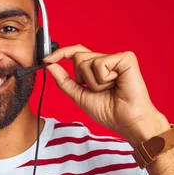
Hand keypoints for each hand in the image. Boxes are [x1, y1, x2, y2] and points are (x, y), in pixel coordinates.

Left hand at [43, 45, 170, 146]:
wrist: (127, 121)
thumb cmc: (109, 111)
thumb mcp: (79, 95)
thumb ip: (64, 80)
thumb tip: (49, 65)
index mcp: (97, 67)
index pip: (76, 53)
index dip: (61, 53)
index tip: (46, 59)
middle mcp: (107, 59)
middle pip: (78, 57)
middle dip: (82, 78)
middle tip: (99, 90)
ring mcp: (117, 58)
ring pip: (86, 61)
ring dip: (93, 82)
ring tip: (109, 89)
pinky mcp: (126, 58)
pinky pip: (99, 64)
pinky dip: (103, 80)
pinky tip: (116, 84)